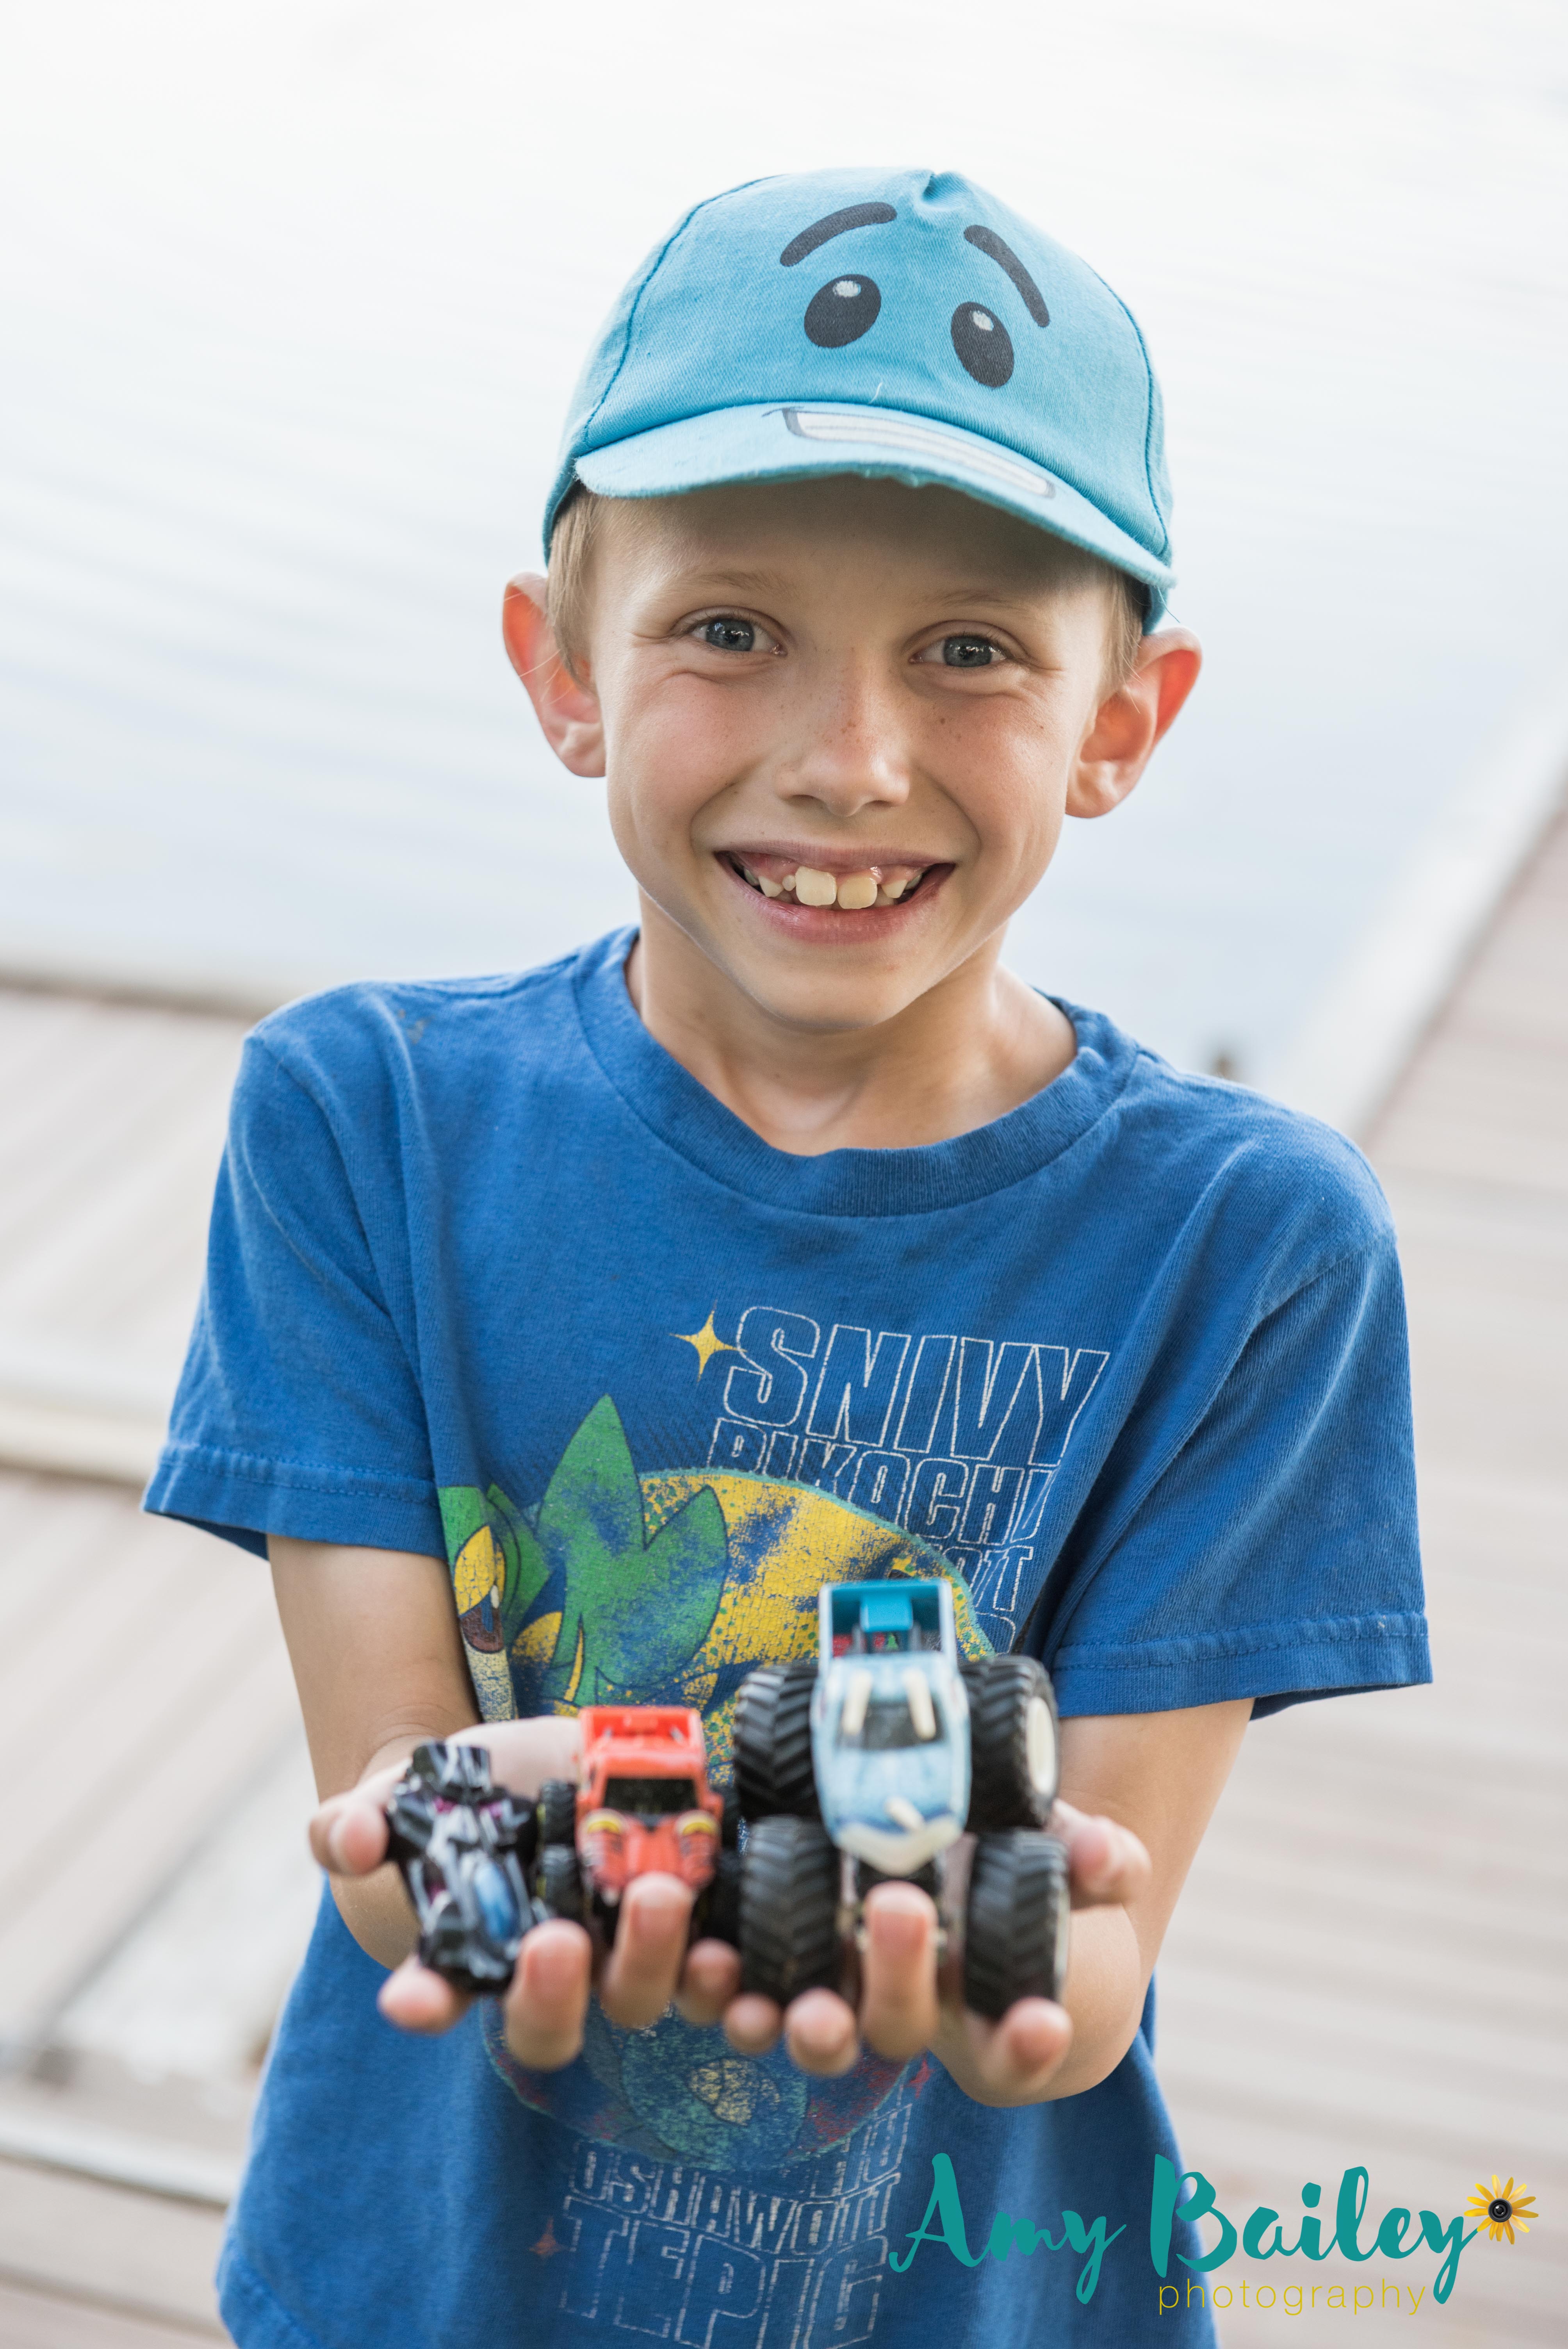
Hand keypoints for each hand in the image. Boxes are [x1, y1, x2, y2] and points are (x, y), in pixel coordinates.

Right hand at [309, 1718, 740, 2063]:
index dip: (427, 2002)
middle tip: (556, 1940)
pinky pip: (710, 1951)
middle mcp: (546, 1967)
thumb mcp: (399, 1796)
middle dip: (553, 1994)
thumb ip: (358, 1822)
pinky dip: (722, 1951)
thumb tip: (346, 1838)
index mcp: (470, 1953)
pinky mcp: (679, 1901)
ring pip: (638, 1991)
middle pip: (552, 2021)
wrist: (535, 1756)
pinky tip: (729, 1929)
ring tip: (659, 1896)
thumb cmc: (456, 1792)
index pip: (442, 1997)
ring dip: (653, 1960)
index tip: (409, 1999)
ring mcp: (615, 1944)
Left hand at [721, 1802, 1150, 2107]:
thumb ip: (1099, 1858)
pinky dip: (713, 1983)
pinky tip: (700, 1954)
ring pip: (811, 2034)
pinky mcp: (769, 1967)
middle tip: (903, 1909)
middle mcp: (908, 2011)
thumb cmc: (1023, 1870)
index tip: (1044, 2019)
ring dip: (791, 2022)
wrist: (944, 1864)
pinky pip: (735, 1992)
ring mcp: (837, 1996)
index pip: (1017, 2050)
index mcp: (987, 2004)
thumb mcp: (1068, 1854)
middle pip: (897, 2028)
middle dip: (899, 1980)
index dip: (1030, 2044)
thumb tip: (1104, 1854)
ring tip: (778, 2003)